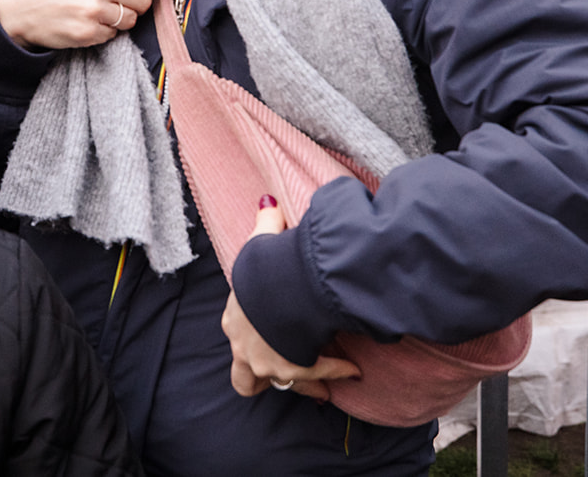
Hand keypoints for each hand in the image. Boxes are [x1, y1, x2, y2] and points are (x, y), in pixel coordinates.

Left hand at [222, 201, 359, 400]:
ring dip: (303, 384)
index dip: (252, 337)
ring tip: (321, 385)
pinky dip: (337, 372)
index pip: (237, 334)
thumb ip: (266, 222)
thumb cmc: (267, 267)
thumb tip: (268, 202)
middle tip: (283, 372)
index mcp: (234, 318)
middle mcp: (243, 347)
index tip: (271, 336)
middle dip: (262, 379)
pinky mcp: (291, 371)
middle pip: (245, 378)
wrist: (283, 289)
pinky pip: (317, 375)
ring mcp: (266, 363)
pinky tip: (353, 370)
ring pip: (280, 385)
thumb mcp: (261, 241)